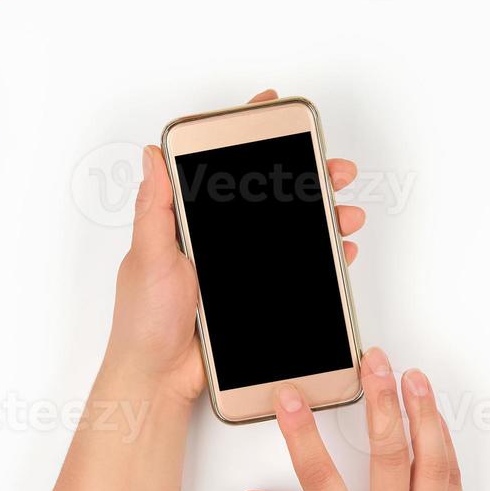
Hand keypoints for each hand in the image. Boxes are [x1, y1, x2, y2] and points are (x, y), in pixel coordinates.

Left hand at [101, 89, 366, 403]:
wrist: (159, 379)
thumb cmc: (144, 322)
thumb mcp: (148, 255)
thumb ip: (155, 206)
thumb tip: (153, 155)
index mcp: (186, 222)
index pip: (219, 169)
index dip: (245, 137)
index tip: (271, 111)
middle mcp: (215, 240)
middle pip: (265, 197)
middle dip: (303, 177)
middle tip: (332, 170)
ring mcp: (237, 267)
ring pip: (287, 230)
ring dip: (321, 216)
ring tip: (345, 212)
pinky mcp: (254, 294)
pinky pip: (294, 267)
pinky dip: (319, 255)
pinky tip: (339, 247)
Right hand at [240, 348, 489, 490]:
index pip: (318, 475)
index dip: (300, 431)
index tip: (291, 398)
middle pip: (387, 451)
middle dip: (379, 399)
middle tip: (373, 363)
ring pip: (430, 456)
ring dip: (421, 411)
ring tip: (411, 376)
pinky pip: (450, 475)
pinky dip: (444, 441)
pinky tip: (435, 416)